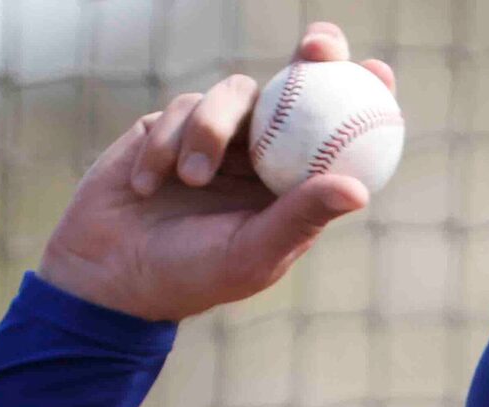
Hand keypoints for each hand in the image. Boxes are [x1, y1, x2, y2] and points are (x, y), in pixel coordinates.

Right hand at [37, 21, 395, 322]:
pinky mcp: (171, 126)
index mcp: (290, 188)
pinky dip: (167, 143)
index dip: (360, 97)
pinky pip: (181, 107)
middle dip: (311, 59)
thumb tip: (358, 189)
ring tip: (190, 181)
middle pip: (295, 89)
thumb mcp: (253, 253)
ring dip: (210, 129)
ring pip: (233, 92)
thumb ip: (300, 217)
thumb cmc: (191, 277)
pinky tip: (148, 184)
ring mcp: (217, 137)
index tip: (379, 72)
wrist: (110, 273)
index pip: (334, 135)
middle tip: (318, 48)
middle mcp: (261, 156)